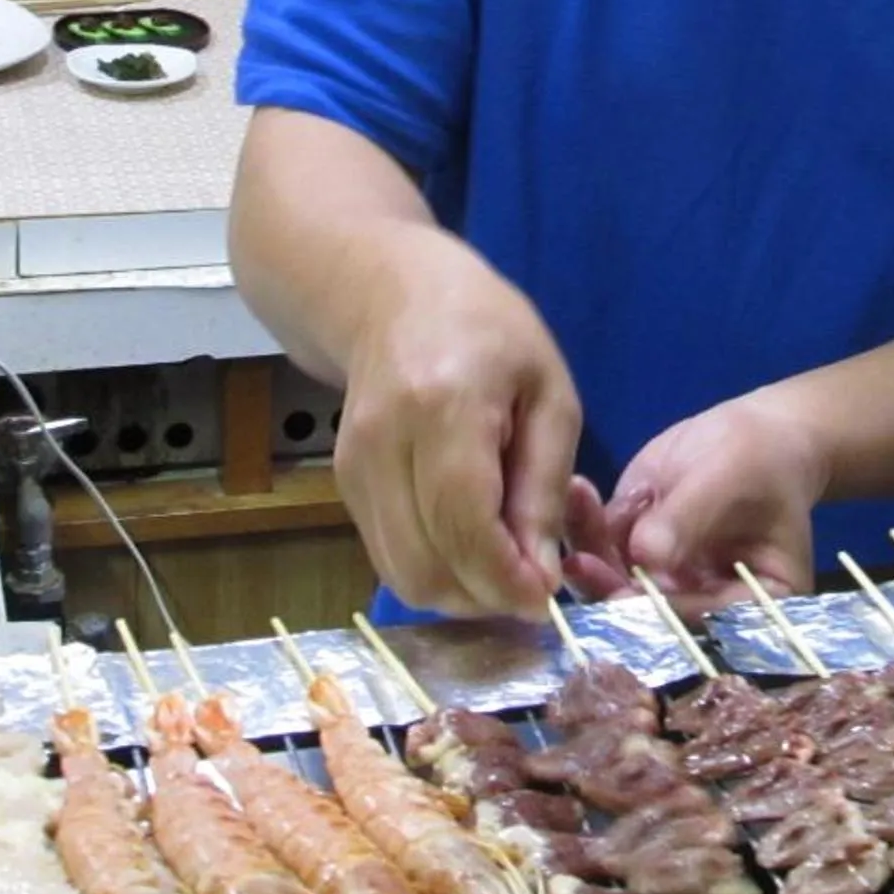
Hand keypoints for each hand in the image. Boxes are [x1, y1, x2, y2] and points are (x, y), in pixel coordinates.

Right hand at [335, 228, 579, 617]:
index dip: (504, 579)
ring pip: (403, 573)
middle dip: (484, 597)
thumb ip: (544, 485)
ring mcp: (355, 467)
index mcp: (445, 408)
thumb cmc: (488, 330)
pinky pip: (390, 555)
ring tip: (504, 569)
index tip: (546, 600)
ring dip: (459, 593)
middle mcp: (386, 443)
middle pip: (426, 565)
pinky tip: (470, 547)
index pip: (464, 525)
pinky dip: (434, 569)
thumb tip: (543, 575)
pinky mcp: (345, 486)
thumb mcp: (548, 392)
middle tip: (530, 588)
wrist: (389, 294)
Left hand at [567, 392, 829, 618]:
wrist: (748, 431)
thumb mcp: (730, 480)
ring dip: (589, 548)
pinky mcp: (632, 549)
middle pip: (647, 613)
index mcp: (749, 605)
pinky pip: (599, 547)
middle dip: (609, 588)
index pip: (701, 622)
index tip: (622, 595)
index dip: (660, 613)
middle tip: (581, 561)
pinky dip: (584, 522)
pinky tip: (578, 490)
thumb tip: (646, 557)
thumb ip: (690, 519)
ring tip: (579, 503)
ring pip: (612, 581)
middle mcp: (700, 604)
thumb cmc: (759, 457)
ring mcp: (661, 578)